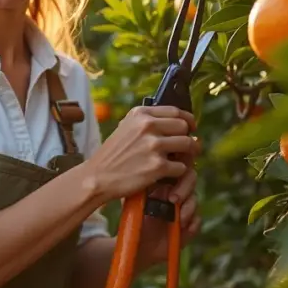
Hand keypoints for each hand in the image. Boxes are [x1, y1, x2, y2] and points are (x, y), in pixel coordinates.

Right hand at [85, 105, 199, 202]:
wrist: (97, 177)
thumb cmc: (112, 155)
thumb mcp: (125, 128)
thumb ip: (147, 122)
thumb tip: (175, 123)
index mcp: (140, 114)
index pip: (175, 111)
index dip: (187, 119)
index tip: (190, 127)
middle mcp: (148, 126)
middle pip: (184, 127)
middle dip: (188, 137)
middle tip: (187, 148)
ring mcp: (153, 146)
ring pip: (188, 145)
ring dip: (188, 155)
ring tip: (181, 161)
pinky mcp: (157, 166)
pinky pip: (182, 167)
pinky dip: (178, 172)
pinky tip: (168, 174)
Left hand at [138, 156, 201, 264]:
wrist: (134, 245)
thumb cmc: (132, 218)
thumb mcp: (132, 197)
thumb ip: (140, 182)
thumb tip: (148, 169)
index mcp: (164, 180)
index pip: (177, 166)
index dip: (179, 166)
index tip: (174, 171)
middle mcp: (176, 192)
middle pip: (190, 178)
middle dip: (184, 187)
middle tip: (172, 199)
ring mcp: (184, 208)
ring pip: (195, 199)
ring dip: (188, 206)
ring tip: (177, 216)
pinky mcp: (189, 227)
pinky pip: (198, 220)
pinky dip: (192, 223)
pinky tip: (182, 227)